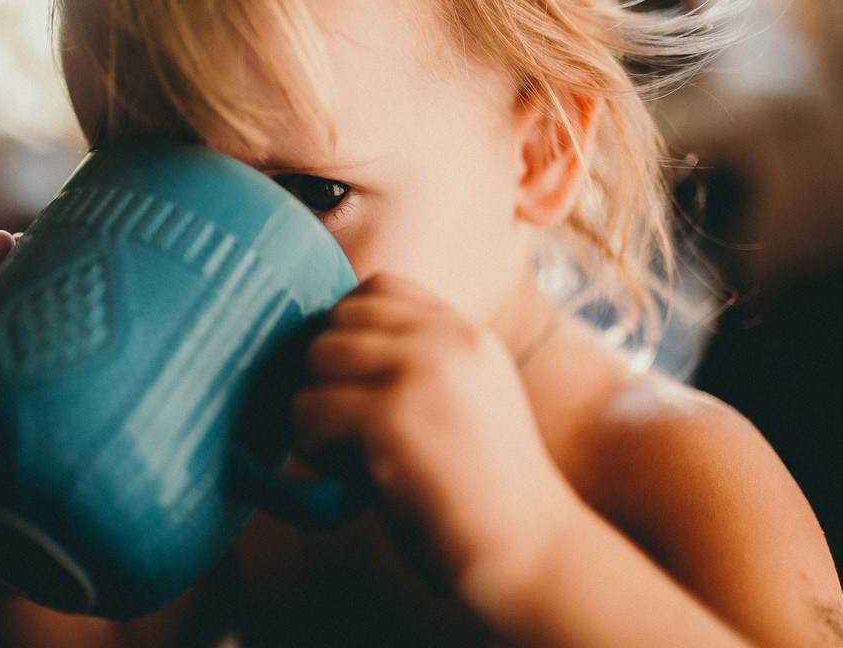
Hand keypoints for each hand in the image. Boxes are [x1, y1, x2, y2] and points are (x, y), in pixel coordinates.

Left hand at [293, 273, 573, 603]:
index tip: (352, 382)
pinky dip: (311, 444)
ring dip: (314, 407)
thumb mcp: (469, 400)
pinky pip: (309, 407)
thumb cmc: (490, 495)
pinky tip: (345, 474)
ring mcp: (422, 372)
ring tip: (344, 451)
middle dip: (325, 370)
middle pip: (339, 317)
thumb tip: (329, 351)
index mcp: (468, 334)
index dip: (348, 330)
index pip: (378, 288)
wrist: (532, 553)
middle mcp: (449, 339)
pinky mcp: (393, 416)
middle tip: (343, 423)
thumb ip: (420, 366)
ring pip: (317, 356)